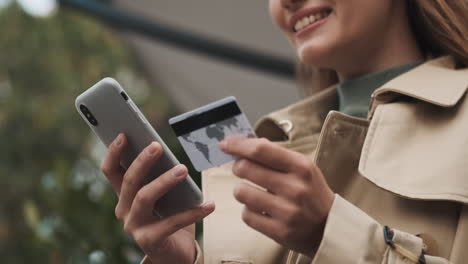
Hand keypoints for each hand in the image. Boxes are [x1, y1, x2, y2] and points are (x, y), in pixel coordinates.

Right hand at [101, 134, 214, 263]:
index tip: (124, 134)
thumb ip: (159, 176)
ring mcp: (134, 227)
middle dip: (142, 161)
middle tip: (157, 146)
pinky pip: (172, 222)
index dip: (114, 152)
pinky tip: (209, 204)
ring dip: (164, 181)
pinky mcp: (149, 241)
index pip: (111, 171)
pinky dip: (193, 212)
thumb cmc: (169, 217)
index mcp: (124, 195)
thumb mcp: (163, 194)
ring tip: (183, 169)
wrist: (174, 253)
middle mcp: (124, 210)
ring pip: (145, 198)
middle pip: (129, 181)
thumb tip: (165, 149)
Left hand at [220, 137, 333, 257]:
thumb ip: (276, 154)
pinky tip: (261, 209)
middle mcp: (295, 188)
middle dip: (238, 166)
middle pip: (245, 168)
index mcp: (301, 166)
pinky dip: (249, 210)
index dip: (237, 145)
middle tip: (241, 168)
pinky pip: (246, 215)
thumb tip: (247, 142)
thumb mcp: (303, 167)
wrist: (330, 228)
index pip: (260, 150)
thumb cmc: (311, 192)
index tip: (224, 144)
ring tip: (254, 192)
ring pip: (241, 192)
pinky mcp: (279, 231)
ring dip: (242, 190)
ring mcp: (287, 211)